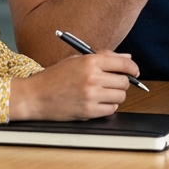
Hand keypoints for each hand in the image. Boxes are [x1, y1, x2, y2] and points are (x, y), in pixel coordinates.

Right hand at [8, 52, 138, 120]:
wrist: (34, 96)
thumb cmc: (54, 77)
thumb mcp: (76, 60)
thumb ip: (103, 57)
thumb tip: (127, 58)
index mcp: (90, 61)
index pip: (124, 63)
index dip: (133, 68)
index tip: (134, 72)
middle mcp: (92, 77)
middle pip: (124, 81)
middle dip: (122, 83)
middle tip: (114, 83)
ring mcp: (91, 95)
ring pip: (120, 96)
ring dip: (115, 95)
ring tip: (103, 93)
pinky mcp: (88, 111)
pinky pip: (111, 109)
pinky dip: (108, 107)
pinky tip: (97, 102)